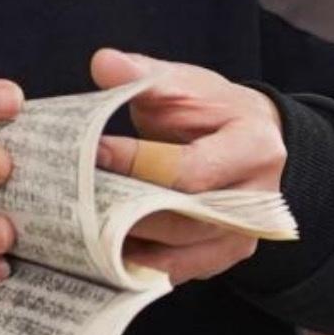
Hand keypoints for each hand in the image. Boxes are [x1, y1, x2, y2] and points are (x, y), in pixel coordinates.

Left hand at [90, 49, 284, 283]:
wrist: (254, 140)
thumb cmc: (215, 111)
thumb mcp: (185, 84)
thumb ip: (143, 76)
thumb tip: (103, 63)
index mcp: (253, 146)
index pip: (187, 169)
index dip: (135, 163)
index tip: (90, 152)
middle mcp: (258, 198)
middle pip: (182, 219)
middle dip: (124, 210)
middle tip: (75, 200)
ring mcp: (245, 234)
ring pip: (178, 252)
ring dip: (127, 244)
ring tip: (80, 228)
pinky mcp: (227, 255)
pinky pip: (177, 271)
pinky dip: (139, 265)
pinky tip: (103, 251)